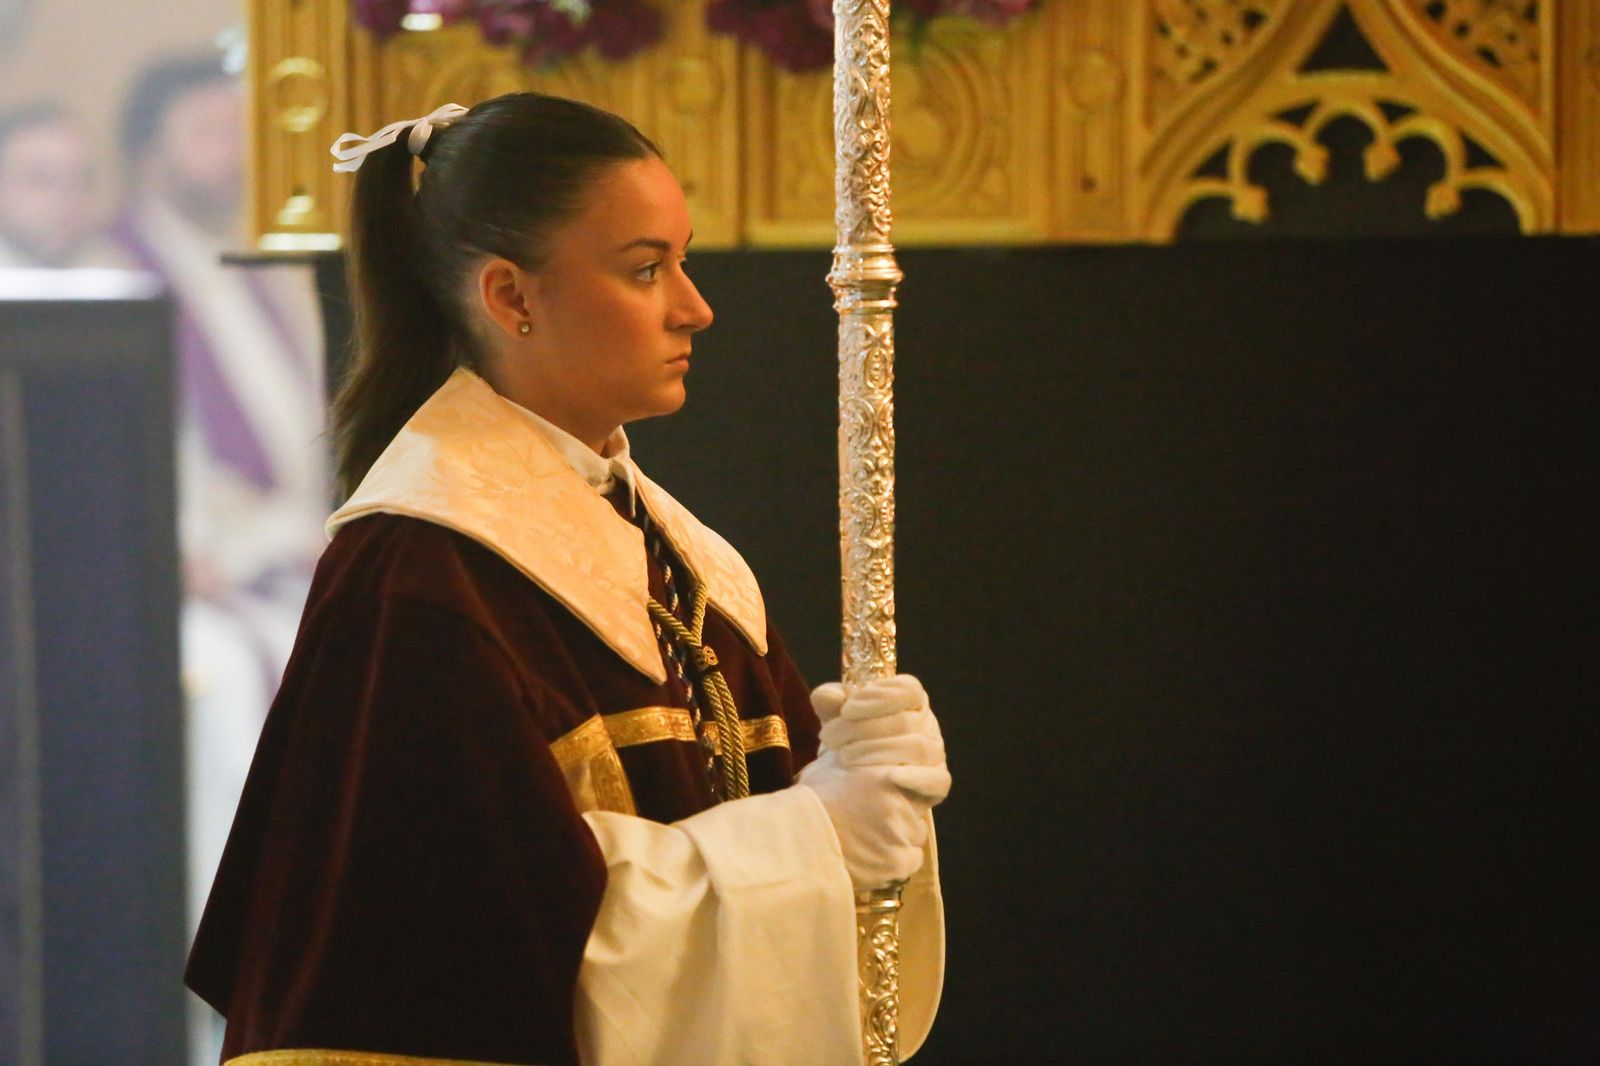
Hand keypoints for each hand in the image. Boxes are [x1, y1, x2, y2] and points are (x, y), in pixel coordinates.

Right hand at [797, 750, 929, 889]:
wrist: (795, 841)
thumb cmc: (808, 802)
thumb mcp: (830, 765)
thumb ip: (855, 757)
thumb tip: (861, 745)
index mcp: (887, 773)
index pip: (917, 781)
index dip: (902, 791)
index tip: (886, 800)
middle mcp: (900, 800)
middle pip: (917, 809)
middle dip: (901, 815)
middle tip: (873, 822)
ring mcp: (901, 832)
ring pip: (915, 835)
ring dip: (899, 838)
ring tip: (870, 841)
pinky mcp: (897, 861)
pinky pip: (912, 860)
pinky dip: (896, 861)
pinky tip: (874, 858)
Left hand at [810, 675, 950, 804]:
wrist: (850, 788)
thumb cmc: (850, 744)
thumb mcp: (835, 720)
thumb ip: (830, 703)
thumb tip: (828, 696)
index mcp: (910, 703)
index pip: (908, 690)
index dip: (880, 696)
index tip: (847, 708)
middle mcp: (927, 726)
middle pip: (905, 720)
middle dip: (862, 728)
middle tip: (829, 737)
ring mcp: (934, 756)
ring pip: (917, 747)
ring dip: (876, 750)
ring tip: (843, 757)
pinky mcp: (936, 785)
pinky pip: (937, 780)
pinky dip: (917, 778)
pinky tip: (891, 777)